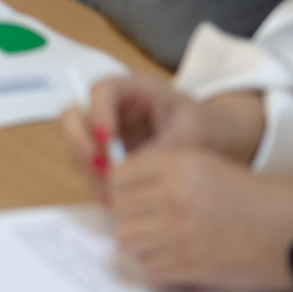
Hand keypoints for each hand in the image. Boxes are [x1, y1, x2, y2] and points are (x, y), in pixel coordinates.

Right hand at [62, 78, 265, 188]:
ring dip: (88, 171)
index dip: (98, 113)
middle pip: (73, 117)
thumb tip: (133, 167)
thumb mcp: (192, 131)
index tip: (108, 140)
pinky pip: (89, 170)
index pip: (101, 92)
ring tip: (112, 195)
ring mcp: (103, 134)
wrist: (219, 143)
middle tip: (100, 168)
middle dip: (80, 143)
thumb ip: (163, 145)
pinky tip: (117, 201)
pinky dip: (97, 185)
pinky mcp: (106, 158)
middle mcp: (109, 109)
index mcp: (131, 89)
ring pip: (76, 147)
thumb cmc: (208, 126)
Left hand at [110, 147, 292, 291]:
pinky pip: (147, 267)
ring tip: (161, 239)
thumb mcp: (203, 165)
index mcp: (177, 163)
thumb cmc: (249, 197)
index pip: (119, 176)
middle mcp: (173, 195)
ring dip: (139, 241)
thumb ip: (158, 170)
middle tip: (151, 220)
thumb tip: (114, 190)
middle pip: (119, 208)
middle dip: (130, 215)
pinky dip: (155, 265)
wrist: (292, 231)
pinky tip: (175, 257)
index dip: (123, 188)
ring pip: (126, 238)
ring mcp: (178, 232)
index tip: (134, 197)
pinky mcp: (188, 265)